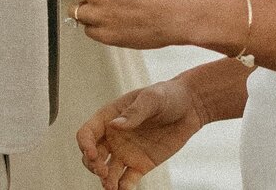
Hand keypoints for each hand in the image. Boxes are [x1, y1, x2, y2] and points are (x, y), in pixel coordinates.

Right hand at [77, 80, 204, 189]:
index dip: (85, 144)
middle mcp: (114, 137)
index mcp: (111, 116)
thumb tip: (114, 125)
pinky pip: (126, 181)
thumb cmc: (168, 95)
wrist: (190, 107)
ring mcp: (126, 152)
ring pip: (107, 171)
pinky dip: (123, 188)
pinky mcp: (139, 165)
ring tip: (111, 187)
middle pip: (93, 155)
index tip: (93, 155)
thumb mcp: (152, 98)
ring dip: (106, 180)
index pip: (88, 132)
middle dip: (93, 166)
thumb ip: (134, 112)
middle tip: (104, 172)